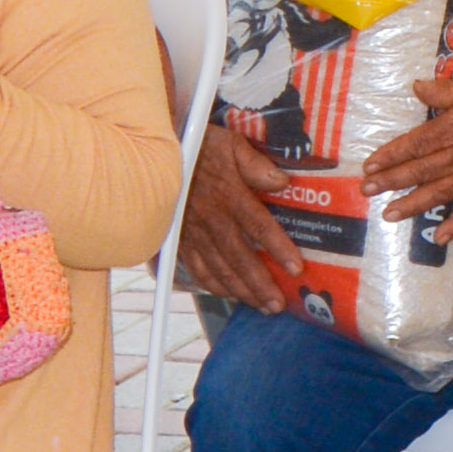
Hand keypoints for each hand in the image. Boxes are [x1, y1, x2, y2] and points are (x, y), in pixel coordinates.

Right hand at [181, 124, 310, 314]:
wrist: (156, 152)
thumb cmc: (197, 145)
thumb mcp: (230, 145)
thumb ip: (256, 165)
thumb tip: (282, 182)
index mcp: (229, 196)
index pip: (259, 228)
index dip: (279, 250)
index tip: (296, 269)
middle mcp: (212, 220)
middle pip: (240, 259)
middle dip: (261, 285)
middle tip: (279, 305)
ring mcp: (194, 233)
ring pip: (219, 269)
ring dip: (241, 291)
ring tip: (261, 306)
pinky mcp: (179, 239)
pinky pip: (196, 268)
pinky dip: (212, 285)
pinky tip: (228, 294)